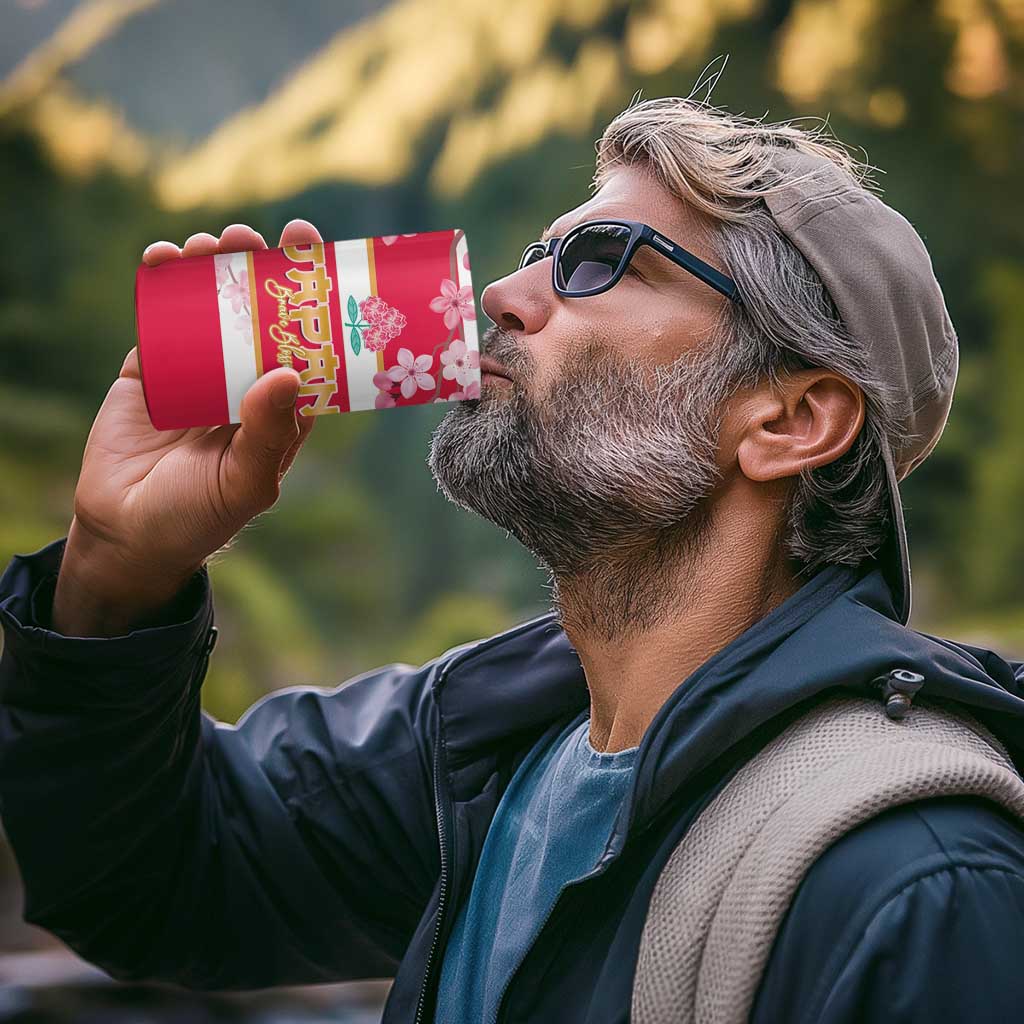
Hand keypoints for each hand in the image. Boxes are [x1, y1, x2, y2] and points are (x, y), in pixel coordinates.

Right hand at [52, 220, 322, 636]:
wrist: (126, 534)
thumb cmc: (200, 516)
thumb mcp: (245, 482)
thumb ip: (268, 433)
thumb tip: (287, 374)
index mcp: (281, 407)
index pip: (306, 344)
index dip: (313, 300)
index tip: (315, 254)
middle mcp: (245, 382)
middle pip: (260, 313)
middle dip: (260, 269)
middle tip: (257, 237)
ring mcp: (198, 371)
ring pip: (211, 307)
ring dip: (212, 268)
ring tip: (211, 243)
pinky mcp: (151, 369)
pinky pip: (160, 319)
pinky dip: (161, 284)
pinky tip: (164, 258)